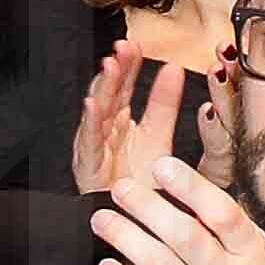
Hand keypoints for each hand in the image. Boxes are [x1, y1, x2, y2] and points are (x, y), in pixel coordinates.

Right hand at [68, 43, 195, 193]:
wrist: (137, 220)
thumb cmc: (141, 181)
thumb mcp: (159, 134)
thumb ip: (164, 102)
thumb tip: (174, 68)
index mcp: (120, 120)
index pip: (123, 86)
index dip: (128, 65)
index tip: (135, 45)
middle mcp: (105, 131)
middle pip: (108, 95)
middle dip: (114, 71)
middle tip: (123, 49)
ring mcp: (95, 148)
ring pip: (96, 114)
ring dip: (101, 89)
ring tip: (110, 68)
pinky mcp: (89, 168)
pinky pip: (90, 144)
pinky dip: (90, 124)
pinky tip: (93, 106)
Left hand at [86, 158, 264, 264]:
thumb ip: (231, 235)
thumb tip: (198, 190)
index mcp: (252, 257)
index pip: (221, 213)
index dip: (189, 187)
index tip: (160, 166)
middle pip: (184, 234)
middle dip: (147, 207)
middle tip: (120, 188)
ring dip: (125, 237)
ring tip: (101, 220)